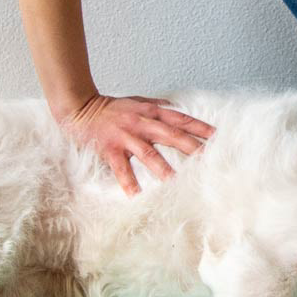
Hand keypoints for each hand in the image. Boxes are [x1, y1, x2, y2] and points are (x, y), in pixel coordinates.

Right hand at [60, 93, 213, 195]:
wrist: (79, 106)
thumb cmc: (111, 107)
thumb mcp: (138, 101)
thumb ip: (158, 106)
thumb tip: (177, 108)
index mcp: (151, 111)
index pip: (180, 119)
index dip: (199, 127)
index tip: (216, 137)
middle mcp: (142, 123)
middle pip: (171, 135)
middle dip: (191, 147)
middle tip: (208, 159)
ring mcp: (126, 136)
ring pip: (149, 153)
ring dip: (164, 168)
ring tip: (177, 182)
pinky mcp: (110, 148)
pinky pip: (121, 167)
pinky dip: (128, 181)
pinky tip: (135, 194)